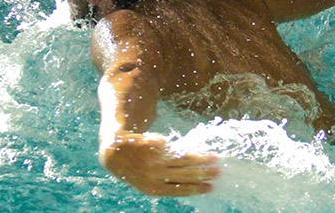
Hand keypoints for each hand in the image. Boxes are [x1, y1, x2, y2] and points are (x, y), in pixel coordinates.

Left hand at [100, 133, 220, 195]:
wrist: (115, 152)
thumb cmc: (136, 169)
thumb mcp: (148, 181)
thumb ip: (168, 182)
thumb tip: (196, 183)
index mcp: (153, 189)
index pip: (180, 189)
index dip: (197, 188)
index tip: (212, 187)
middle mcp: (153, 175)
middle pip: (184, 174)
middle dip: (204, 173)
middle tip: (218, 171)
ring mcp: (153, 159)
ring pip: (182, 159)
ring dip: (201, 159)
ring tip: (214, 158)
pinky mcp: (153, 145)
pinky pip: (172, 147)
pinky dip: (185, 149)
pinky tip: (199, 151)